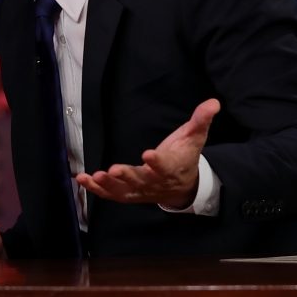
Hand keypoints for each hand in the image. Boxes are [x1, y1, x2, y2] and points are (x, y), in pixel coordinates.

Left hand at [75, 99, 219, 207]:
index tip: (149, 154)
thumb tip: (213, 102)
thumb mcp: (195, 138)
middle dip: (128, 176)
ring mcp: (141, 190)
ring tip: (95, 176)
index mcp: (173, 167)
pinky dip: (96, 189)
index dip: (158, 162)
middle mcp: (155, 182)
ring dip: (109, 185)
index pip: (166, 165)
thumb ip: (200, 120)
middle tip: (115, 170)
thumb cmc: (185, 157)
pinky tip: (83, 179)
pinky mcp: (128, 194)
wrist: (183, 187)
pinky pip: (111, 194)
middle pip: (142, 180)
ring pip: (124, 190)